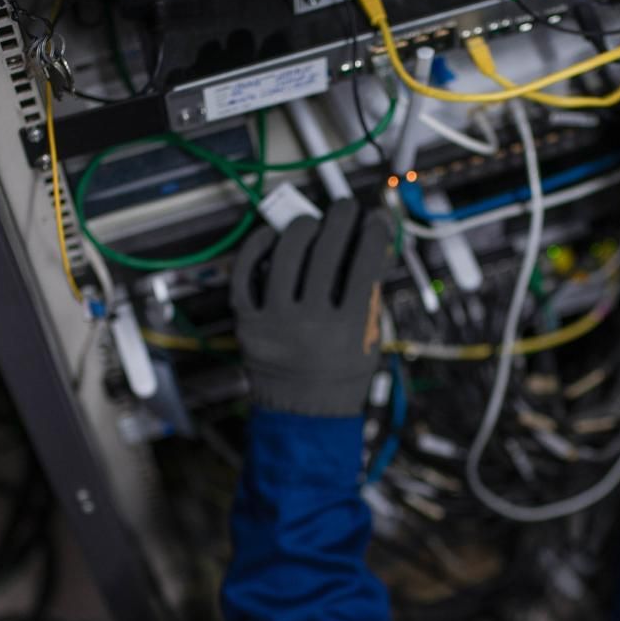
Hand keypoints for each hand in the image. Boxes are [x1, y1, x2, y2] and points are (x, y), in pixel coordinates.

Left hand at [232, 198, 392, 416]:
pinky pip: (245, 273)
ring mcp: (274, 323)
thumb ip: (371, 289)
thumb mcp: (369, 336)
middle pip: (326, 252)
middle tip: (345, 208)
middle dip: (340, 220)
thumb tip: (374, 238)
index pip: (364, 264)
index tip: (374, 219)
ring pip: (285, 255)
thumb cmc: (341, 372)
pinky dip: (257, 247)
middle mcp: (310, 325)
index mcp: (348, 331)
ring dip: (301, 228)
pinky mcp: (247, 323)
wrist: (304, 412)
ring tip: (312, 223)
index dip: (372, 232)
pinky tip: (273, 235)